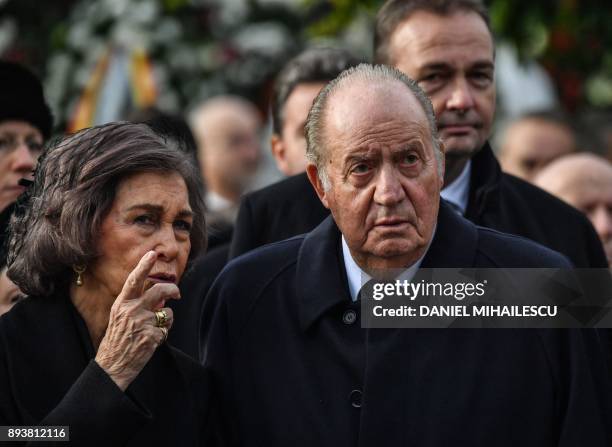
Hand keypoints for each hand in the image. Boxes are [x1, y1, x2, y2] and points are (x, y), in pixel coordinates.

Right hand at [95, 251, 179, 390]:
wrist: (112, 366)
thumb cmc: (117, 340)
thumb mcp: (121, 318)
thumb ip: (137, 305)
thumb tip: (160, 298)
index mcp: (122, 304)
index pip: (134, 280)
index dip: (143, 266)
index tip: (151, 253)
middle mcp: (131, 311)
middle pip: (160, 291)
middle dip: (173, 290)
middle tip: (178, 293)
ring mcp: (142, 324)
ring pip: (167, 312)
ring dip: (166, 320)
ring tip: (153, 330)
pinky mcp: (151, 337)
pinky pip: (166, 330)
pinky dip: (162, 336)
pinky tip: (150, 342)